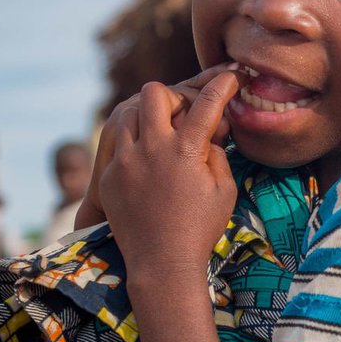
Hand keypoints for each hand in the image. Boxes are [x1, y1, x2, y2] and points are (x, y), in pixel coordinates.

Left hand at [97, 69, 242, 285]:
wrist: (162, 264)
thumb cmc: (200, 229)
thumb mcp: (224, 190)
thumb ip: (217, 154)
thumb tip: (208, 134)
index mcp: (185, 151)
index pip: (207, 103)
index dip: (223, 84)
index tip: (232, 77)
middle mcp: (152, 148)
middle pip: (154, 93)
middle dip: (172, 97)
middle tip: (182, 115)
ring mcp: (125, 161)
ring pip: (127, 113)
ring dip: (147, 118)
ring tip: (160, 137)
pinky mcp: (108, 176)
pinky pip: (116, 146)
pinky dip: (133, 147)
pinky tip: (145, 164)